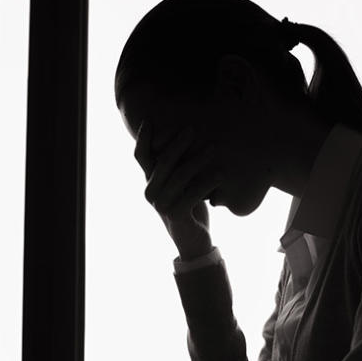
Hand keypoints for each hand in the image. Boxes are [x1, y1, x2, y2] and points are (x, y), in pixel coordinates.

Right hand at [135, 122, 219, 259]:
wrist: (193, 241)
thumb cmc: (189, 207)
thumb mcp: (181, 184)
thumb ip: (177, 165)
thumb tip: (185, 132)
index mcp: (150, 182)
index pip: (141, 156)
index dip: (143, 138)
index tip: (150, 119)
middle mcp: (151, 193)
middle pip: (162, 162)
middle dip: (178, 143)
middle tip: (193, 129)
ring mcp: (161, 205)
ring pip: (179, 175)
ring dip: (197, 159)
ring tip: (214, 148)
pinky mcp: (175, 215)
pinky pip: (192, 193)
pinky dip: (207, 182)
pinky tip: (221, 173)